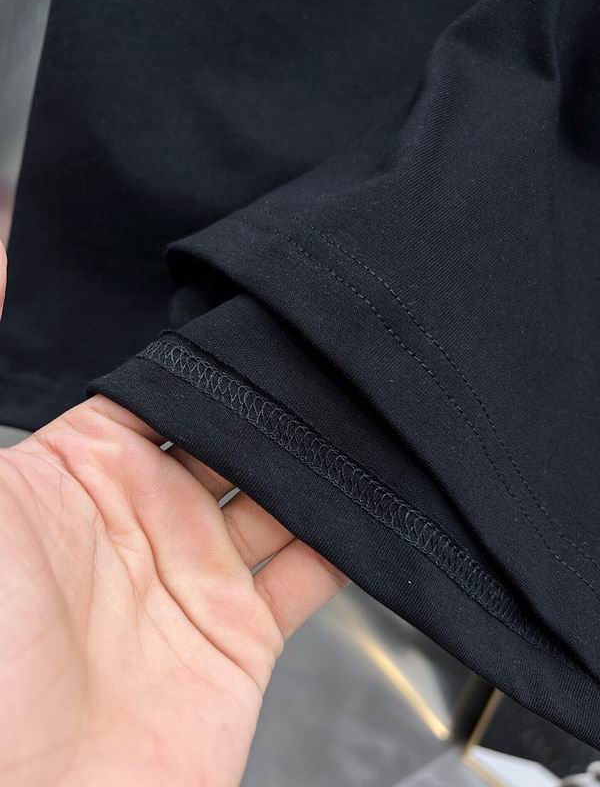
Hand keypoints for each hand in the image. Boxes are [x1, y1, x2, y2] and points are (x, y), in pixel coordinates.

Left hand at [0, 241, 346, 785]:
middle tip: (328, 357)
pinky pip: (310, 571)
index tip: (257, 314)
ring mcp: (198, 576)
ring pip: (279, 496)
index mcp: (84, 472)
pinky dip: (346, 539)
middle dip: (275, 403)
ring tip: (363, 415)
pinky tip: (371, 501)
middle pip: (231, 437)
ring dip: (319, 462)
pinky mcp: (243, 634)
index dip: (207, 358)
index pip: (163, 391)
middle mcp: (147, 518)